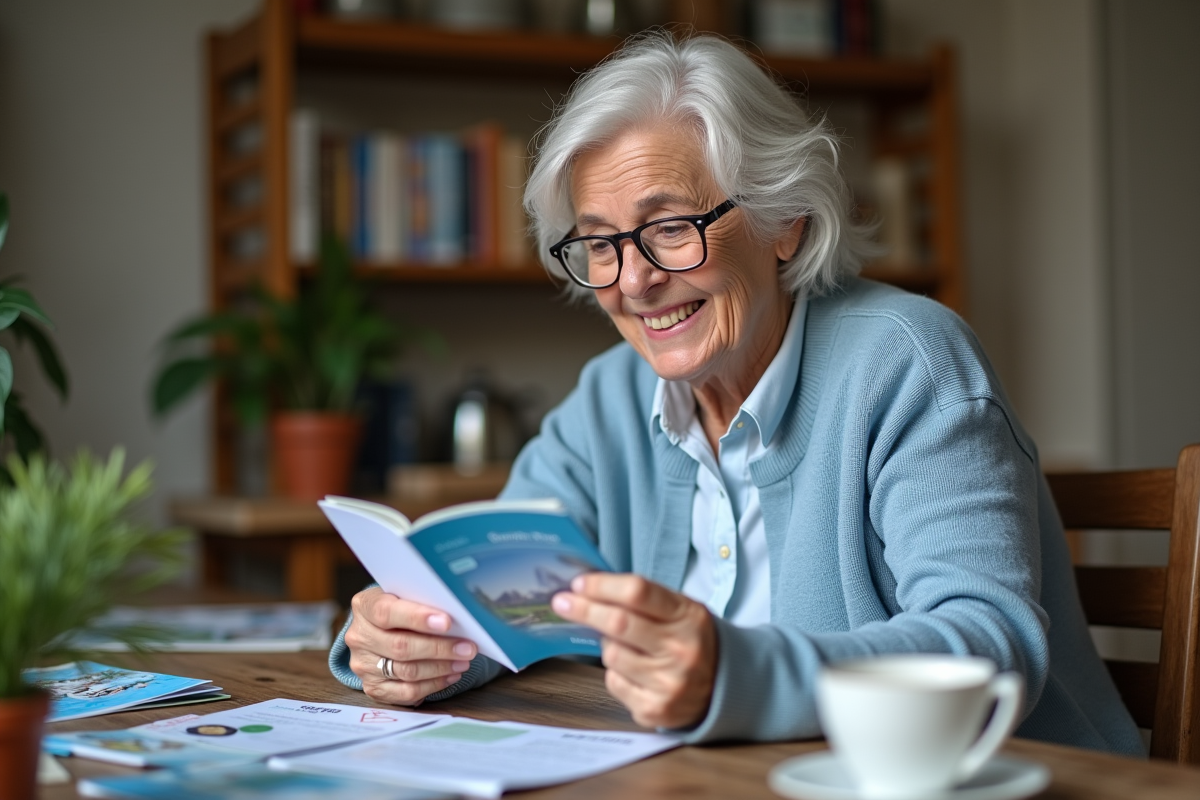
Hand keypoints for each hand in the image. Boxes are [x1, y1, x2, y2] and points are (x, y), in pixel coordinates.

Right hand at [345, 587, 477, 705]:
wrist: (379, 630)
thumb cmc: (400, 609)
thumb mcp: (404, 596)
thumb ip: (422, 602)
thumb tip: (459, 614)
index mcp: (364, 607)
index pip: (387, 612)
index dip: (417, 618)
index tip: (447, 622)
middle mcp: (359, 636)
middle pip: (401, 646)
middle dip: (440, 648)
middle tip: (467, 648)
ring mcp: (363, 665)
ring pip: (406, 671)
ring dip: (441, 667)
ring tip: (463, 661)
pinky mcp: (373, 687)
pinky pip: (406, 692)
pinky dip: (433, 685)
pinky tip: (450, 675)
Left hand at [551, 573, 716, 729]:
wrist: (725, 687)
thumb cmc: (692, 640)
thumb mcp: (682, 610)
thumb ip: (644, 599)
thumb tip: (589, 589)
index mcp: (688, 617)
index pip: (638, 592)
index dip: (602, 586)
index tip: (579, 583)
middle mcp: (681, 651)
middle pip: (618, 623)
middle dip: (584, 609)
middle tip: (563, 602)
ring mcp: (668, 683)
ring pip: (612, 654)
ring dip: (608, 645)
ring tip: (626, 645)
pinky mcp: (655, 709)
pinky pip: (614, 682)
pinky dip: (617, 673)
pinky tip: (636, 671)